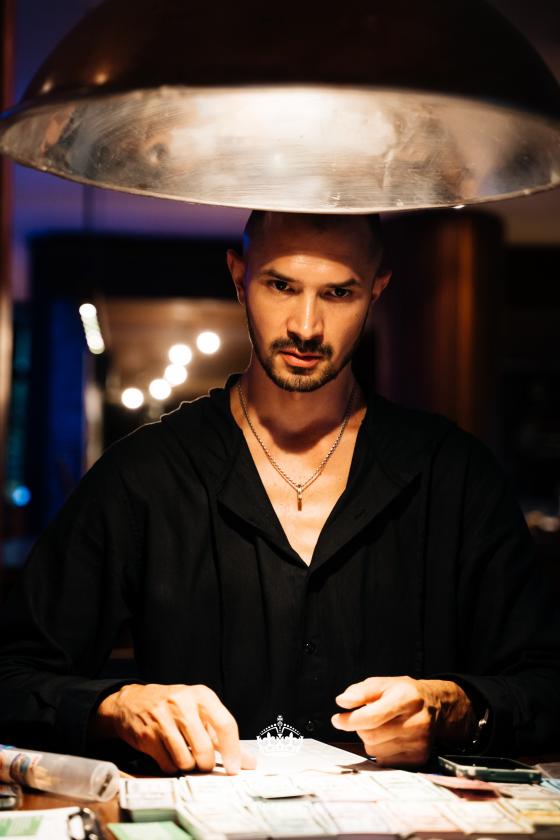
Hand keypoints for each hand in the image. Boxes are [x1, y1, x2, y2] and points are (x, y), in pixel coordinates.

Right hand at [90, 683, 256, 774]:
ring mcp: (163, 718)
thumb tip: (248, 762)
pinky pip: (168, 765)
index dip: (233, 751)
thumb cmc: (174, 708)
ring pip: (186, 760)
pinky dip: (171, 767)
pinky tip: (168, 755)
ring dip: (187, 766)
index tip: (234, 769)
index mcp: (202, 695)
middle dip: (206, 764)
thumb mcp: (199, 712)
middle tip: (203, 764)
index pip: (225, 724)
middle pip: (205, 748)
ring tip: (183, 755)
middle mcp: (183, 703)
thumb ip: (222, 736)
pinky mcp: (148, 735)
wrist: (133, 701)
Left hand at [331, 676, 474, 766]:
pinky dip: (380, 750)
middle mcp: (415, 723)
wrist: (435, 707)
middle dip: (359, 727)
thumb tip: (342, 702)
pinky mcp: (419, 758)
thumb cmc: (404, 694)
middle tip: (362, 719)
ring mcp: (419, 743)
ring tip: (381, 727)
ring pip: (375, 750)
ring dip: (369, 740)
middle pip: (370, 735)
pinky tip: (389, 738)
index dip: (349, 720)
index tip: (337, 719)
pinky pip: (385, 761)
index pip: (372, 716)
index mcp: (405, 699)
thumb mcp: (383, 683)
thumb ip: (360, 691)